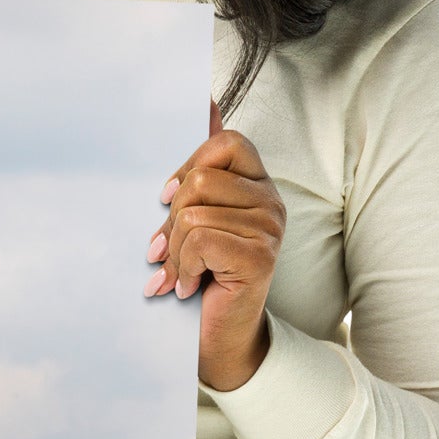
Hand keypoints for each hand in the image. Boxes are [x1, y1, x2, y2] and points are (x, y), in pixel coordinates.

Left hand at [143, 100, 285, 390]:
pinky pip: (200, 238)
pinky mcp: (260, 255)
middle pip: (202, 178)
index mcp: (257, 186)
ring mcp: (269, 228)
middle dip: (172, 219)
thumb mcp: (190, 221)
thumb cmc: (201, 277)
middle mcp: (271, 202)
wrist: (219, 339)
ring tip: (178, 272)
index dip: (188, 167)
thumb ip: (194, 177)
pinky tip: (187, 286)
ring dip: (174, 250)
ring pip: (194, 212)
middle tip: (167, 250)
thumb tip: (206, 100)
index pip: (226, 142)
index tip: (168, 202)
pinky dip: (182, 266)